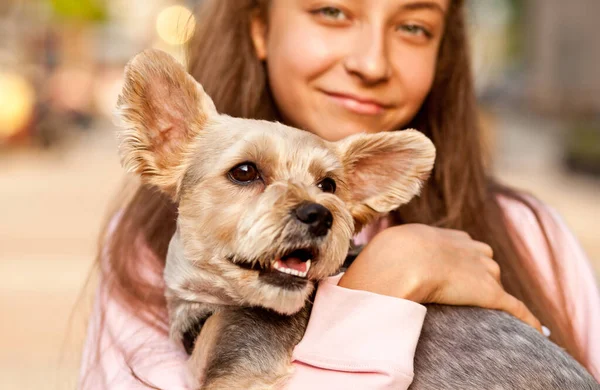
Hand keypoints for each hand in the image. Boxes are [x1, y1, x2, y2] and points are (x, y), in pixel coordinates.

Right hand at [338, 224, 541, 332]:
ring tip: (490, 312)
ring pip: (494, 285)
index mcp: (450, 238)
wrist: (402, 260)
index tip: (454, 273)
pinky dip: (526, 319)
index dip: (463, 262)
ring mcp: (482, 271)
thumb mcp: (393, 245)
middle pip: (485, 264)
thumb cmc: (391, 253)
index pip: (468, 248)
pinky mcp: (491, 293)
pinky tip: (536, 330)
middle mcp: (471, 250)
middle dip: (479, 276)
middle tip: (462, 293)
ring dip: (493, 296)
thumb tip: (369, 269)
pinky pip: (515, 308)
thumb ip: (394, 252)